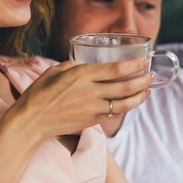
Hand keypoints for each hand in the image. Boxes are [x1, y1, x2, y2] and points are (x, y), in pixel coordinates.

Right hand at [8, 58, 151, 138]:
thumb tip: (84, 65)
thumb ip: (72, 66)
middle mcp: (90, 91)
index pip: (115, 69)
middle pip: (124, 86)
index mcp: (81, 75)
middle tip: (150, 75)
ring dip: (138, 96)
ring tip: (147, 90)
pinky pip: (114, 112)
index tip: (143, 61)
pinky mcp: (92, 120)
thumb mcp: (54, 71)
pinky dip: (126, 106)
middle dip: (141, 80)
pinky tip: (131, 102)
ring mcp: (92, 108)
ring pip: (124, 103)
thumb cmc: (39, 93)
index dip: (133, 65)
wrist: (32, 121)